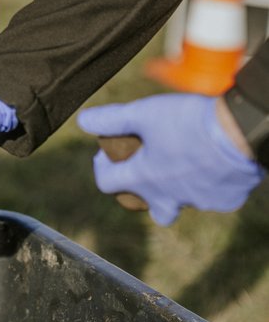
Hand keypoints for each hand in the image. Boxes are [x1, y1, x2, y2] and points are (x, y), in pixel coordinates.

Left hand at [77, 94, 264, 226]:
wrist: (239, 132)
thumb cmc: (188, 122)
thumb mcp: (144, 113)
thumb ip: (112, 119)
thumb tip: (82, 121)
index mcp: (144, 178)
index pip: (108, 183)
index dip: (102, 168)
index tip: (106, 156)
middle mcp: (168, 198)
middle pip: (151, 207)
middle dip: (145, 192)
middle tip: (149, 169)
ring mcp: (198, 203)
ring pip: (183, 200)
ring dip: (178, 184)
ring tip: (183, 157)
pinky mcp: (225, 201)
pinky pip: (212, 196)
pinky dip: (208, 183)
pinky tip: (212, 162)